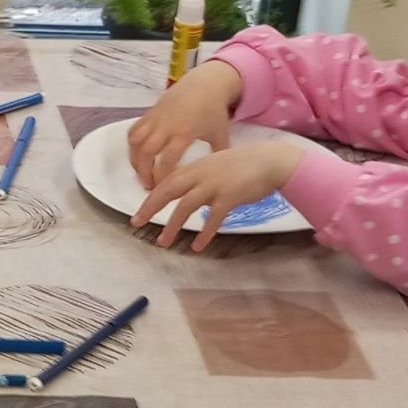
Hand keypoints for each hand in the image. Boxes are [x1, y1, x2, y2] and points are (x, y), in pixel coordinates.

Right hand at [126, 60, 241, 187]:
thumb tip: (218, 176)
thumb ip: (217, 156)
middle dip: (144, 173)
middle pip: (146, 153)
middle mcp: (166, 126)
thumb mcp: (220, 134)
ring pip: (135, 142)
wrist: (204, 84)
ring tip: (141, 173)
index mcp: (184, 132)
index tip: (164, 188)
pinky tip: (138, 155)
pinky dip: (132, 145)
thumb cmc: (213, 110)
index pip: (168, 159)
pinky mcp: (149, 113)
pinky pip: (133, 131)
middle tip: (148, 186)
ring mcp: (155, 119)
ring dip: (135, 160)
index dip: (163, 176)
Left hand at [132, 139, 306, 251]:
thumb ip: (198, 178)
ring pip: (185, 206)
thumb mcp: (215, 165)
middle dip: (150, 207)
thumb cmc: (244, 165)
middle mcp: (200, 174)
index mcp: (195, 166)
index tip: (139, 211)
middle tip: (136, 223)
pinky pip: (213, 219)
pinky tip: (198, 246)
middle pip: (168, 190)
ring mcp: (214, 185)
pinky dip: (204, 233)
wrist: (271, 161)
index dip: (151, 197)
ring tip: (163, 242)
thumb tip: (184, 193)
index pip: (166, 181)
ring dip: (172, 225)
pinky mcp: (229, 197)